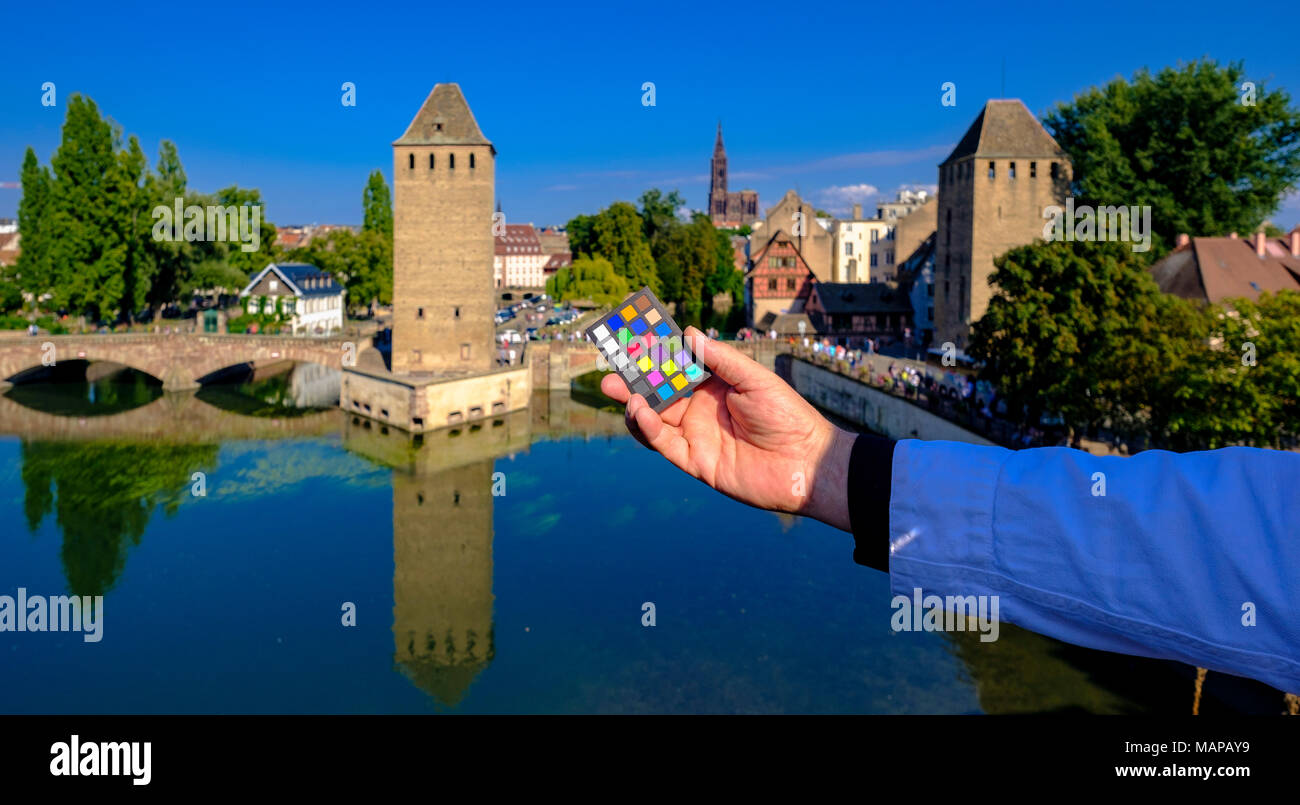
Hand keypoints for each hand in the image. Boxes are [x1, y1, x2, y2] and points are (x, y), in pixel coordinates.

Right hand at [600, 327, 855, 531]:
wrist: (805, 463)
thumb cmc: (788, 416)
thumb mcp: (755, 379)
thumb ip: (720, 360)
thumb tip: (689, 333)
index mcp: (716, 386)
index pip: (679, 367)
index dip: (657, 355)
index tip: (635, 339)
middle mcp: (702, 410)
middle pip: (660, 393)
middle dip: (635, 380)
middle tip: (610, 368)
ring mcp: (696, 436)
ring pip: (654, 419)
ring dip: (634, 404)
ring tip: (618, 389)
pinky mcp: (695, 462)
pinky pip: (664, 443)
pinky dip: (647, 427)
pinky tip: (638, 410)